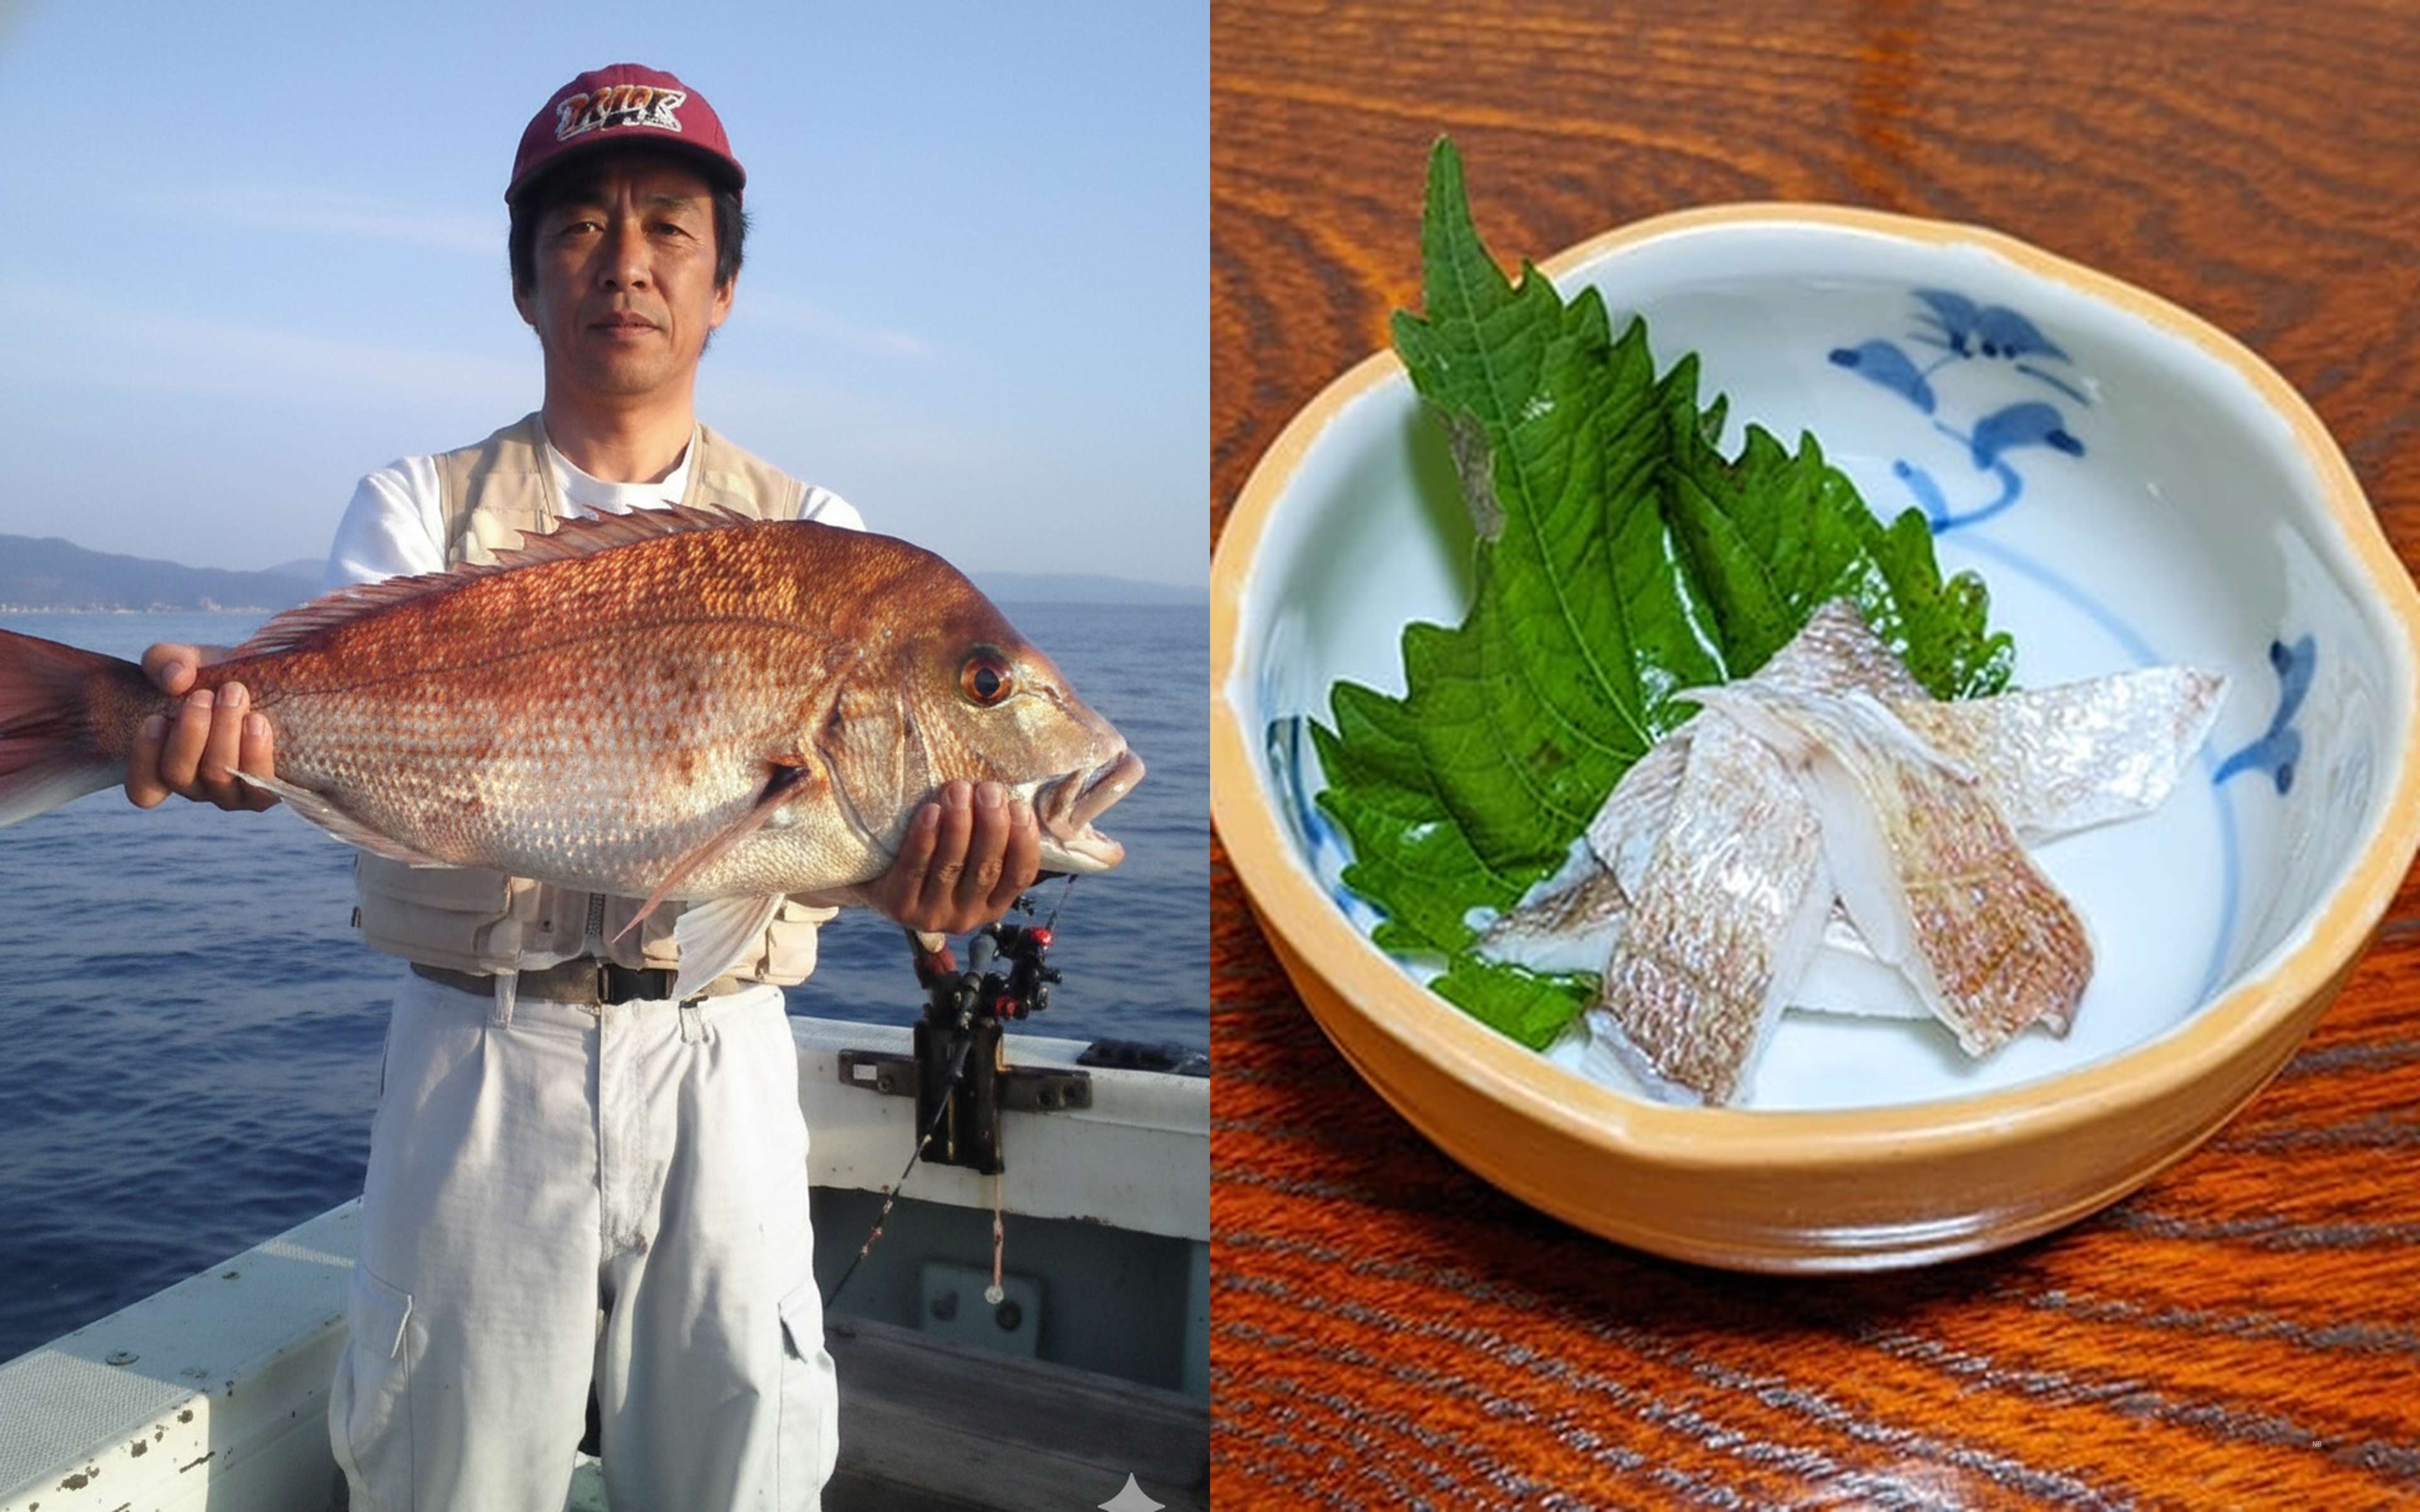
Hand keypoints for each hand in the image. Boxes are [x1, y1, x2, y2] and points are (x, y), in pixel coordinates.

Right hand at [125, 642, 279, 811]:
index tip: (155, 719)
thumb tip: (176, 680)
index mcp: (168, 765)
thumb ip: (166, 662)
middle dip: (189, 732)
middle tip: (204, 695)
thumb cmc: (217, 678)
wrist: (272, 683)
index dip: (143, 758)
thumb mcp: (186, 662)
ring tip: (234, 695)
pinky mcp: (267, 791)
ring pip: (217, 777)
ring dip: (223, 734)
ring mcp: (232, 794)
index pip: (142, 789)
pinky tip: (257, 720)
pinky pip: (259, 787)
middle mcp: (197, 786)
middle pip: (178, 775)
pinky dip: (255, 752)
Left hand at [862, 780, 1040, 934]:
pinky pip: (914, 869)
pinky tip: (931, 811)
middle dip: (991, 825)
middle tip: (989, 789)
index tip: (1019, 806)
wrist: (878, 877)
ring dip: (958, 825)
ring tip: (959, 789)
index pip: (1019, 876)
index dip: (1024, 842)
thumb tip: (1018, 797)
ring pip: (951, 867)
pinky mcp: (899, 906)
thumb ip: (992, 835)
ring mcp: (932, 915)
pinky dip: (924, 838)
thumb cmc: (935, 854)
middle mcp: (966, 917)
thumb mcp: (969, 853)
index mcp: (993, 904)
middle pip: (986, 869)